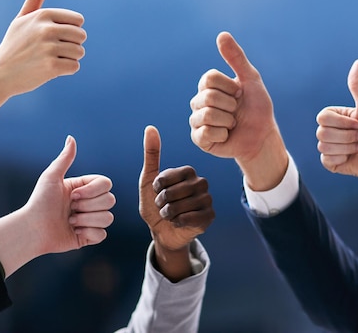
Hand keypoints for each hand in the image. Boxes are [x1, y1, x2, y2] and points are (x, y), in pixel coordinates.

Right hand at [0, 0, 86, 132]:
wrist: (0, 74)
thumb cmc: (14, 45)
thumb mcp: (22, 19)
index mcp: (43, 15)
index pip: (78, 20)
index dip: (70, 31)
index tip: (54, 37)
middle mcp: (46, 29)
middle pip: (82, 36)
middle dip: (72, 44)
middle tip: (53, 50)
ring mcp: (49, 48)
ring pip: (80, 52)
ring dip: (69, 58)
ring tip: (50, 59)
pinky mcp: (51, 67)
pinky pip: (75, 66)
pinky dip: (67, 70)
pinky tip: (51, 69)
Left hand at [0, 135, 114, 277]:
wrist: (32, 230)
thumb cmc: (39, 202)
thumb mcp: (51, 177)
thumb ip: (65, 158)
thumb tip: (71, 137)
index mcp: (84, 188)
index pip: (106, 184)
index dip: (92, 191)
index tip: (72, 195)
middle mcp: (90, 203)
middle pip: (110, 200)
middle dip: (88, 206)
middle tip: (70, 209)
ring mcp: (91, 220)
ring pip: (108, 218)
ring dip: (87, 220)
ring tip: (70, 221)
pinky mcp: (89, 236)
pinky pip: (103, 234)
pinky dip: (88, 233)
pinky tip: (74, 232)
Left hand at [139, 126, 213, 251]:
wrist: (161, 231)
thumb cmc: (154, 203)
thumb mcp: (148, 179)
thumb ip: (151, 154)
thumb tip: (150, 127)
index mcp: (188, 171)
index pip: (167, 177)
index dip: (157, 188)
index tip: (157, 192)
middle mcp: (201, 182)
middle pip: (174, 192)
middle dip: (162, 202)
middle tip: (164, 205)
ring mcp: (207, 200)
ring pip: (181, 206)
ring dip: (168, 213)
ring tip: (170, 214)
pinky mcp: (209, 216)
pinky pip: (190, 219)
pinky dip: (178, 222)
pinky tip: (179, 222)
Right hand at [189, 32, 286, 189]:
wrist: (262, 136)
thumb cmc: (256, 107)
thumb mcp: (250, 79)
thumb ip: (236, 58)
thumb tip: (222, 34)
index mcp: (208, 86)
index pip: (209, 78)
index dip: (229, 86)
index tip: (239, 93)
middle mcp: (199, 101)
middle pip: (208, 96)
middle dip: (231, 105)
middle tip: (237, 111)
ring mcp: (197, 120)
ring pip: (207, 115)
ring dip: (228, 121)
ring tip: (232, 123)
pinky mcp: (199, 139)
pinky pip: (205, 133)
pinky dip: (223, 134)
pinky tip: (226, 135)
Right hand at [316, 60, 357, 236]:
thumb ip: (357, 86)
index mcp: (335, 117)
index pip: (322, 117)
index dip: (342, 122)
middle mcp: (329, 130)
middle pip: (321, 132)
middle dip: (346, 136)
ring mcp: (328, 147)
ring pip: (323, 146)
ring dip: (347, 148)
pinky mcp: (328, 162)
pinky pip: (326, 159)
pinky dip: (342, 159)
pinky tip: (351, 158)